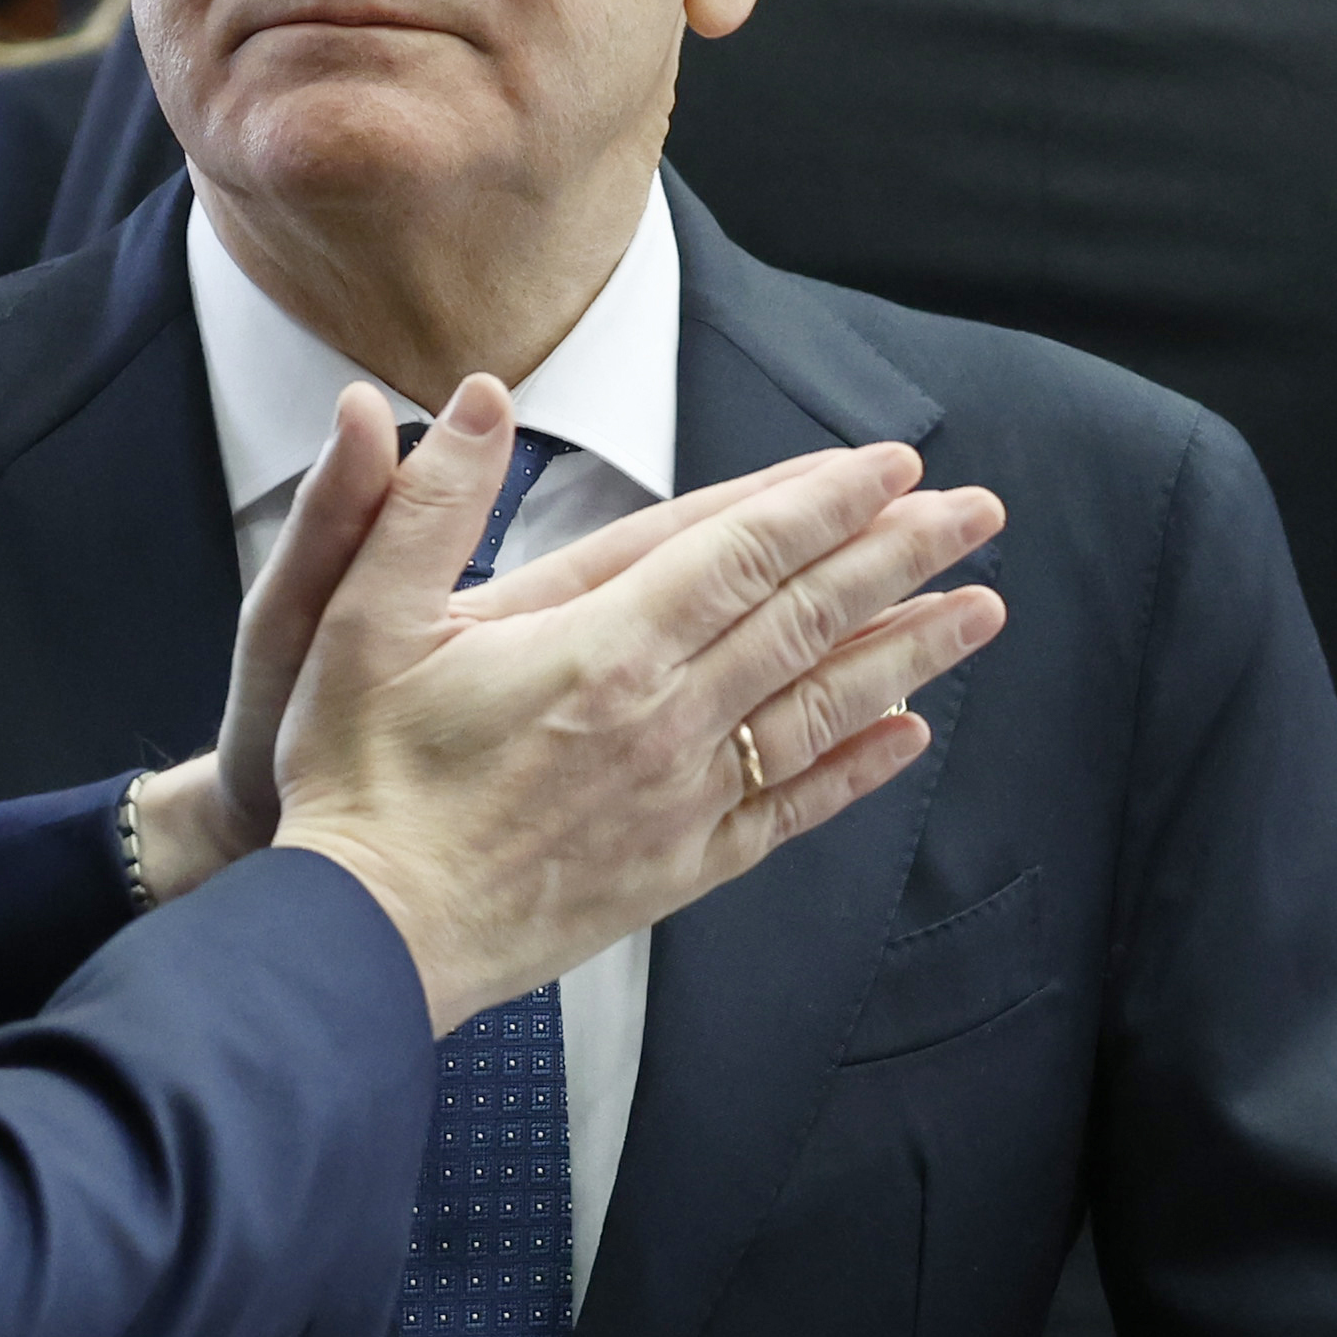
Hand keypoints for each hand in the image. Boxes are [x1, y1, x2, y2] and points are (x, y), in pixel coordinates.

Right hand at [267, 376, 1004, 1027]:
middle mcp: (663, 720)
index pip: (743, 551)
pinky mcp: (677, 867)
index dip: (825, 501)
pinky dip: (855, 768)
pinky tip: (907, 736)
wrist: (365, 938)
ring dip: (910, 652)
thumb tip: (472, 398)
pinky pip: (791, 809)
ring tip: (981, 609)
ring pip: (821, 707)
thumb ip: (423, 501)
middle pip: (808, 618)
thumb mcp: (357, 617)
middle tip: (978, 513)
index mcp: (601, 648)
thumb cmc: (355, 779)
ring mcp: (680, 798)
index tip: (894, 465)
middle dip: (900, 556)